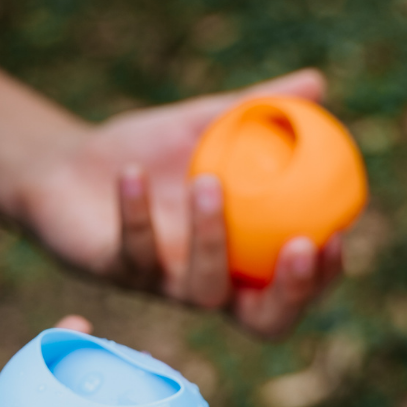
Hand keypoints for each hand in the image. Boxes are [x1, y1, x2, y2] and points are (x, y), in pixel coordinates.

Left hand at [28, 69, 341, 338]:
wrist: (68, 165)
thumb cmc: (148, 153)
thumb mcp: (204, 125)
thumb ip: (258, 111)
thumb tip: (317, 84)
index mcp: (241, 260)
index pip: (293, 288)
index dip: (322, 278)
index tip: (338, 235)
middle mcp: (207, 284)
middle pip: (264, 321)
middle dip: (290, 293)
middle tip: (300, 244)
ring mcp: (162, 285)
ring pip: (201, 288)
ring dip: (212, 239)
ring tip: (208, 180)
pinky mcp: (115, 273)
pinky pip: (133, 250)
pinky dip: (134, 211)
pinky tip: (132, 172)